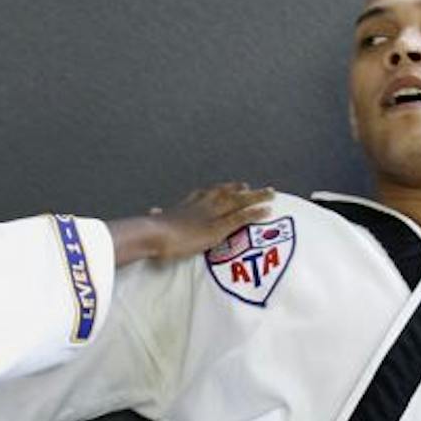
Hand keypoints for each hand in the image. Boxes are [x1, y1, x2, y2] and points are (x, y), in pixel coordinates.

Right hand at [110, 182, 274, 264]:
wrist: (152, 234)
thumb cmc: (149, 231)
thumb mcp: (154, 220)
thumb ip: (157, 215)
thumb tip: (151, 210)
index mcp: (186, 204)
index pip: (207, 193)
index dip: (221, 189)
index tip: (231, 186)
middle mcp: (202, 204)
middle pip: (226, 193)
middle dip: (241, 189)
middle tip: (254, 186)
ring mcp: (212, 214)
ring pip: (239, 201)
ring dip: (256, 196)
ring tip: (271, 193)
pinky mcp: (218, 227)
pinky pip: (241, 217)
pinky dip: (255, 213)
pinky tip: (268, 210)